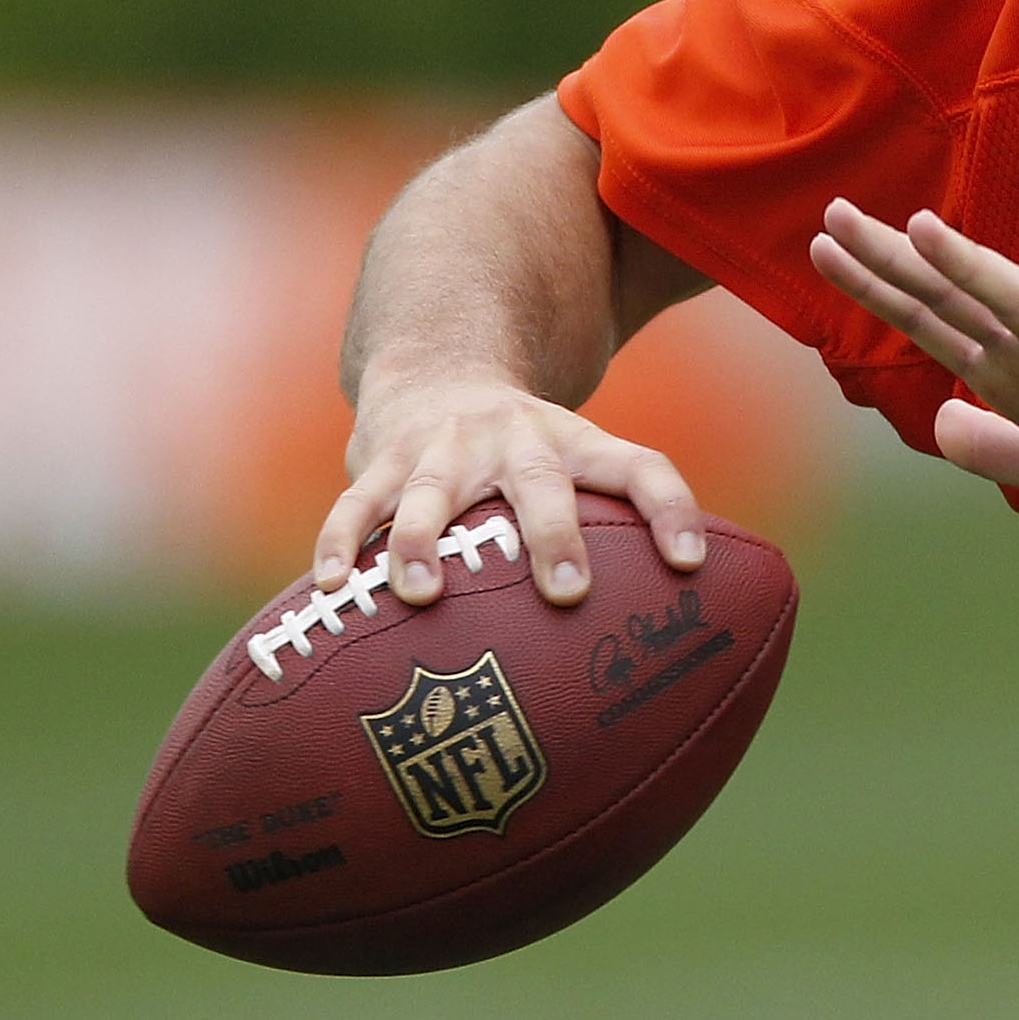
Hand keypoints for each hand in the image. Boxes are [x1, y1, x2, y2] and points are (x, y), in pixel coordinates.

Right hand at [317, 377, 702, 607]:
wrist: (442, 370)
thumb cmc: (526, 456)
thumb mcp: (577, 464)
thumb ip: (615, 534)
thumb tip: (668, 650)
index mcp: (577, 444)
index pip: (640, 467)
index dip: (670, 509)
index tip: (689, 564)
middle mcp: (517, 439)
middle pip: (541, 482)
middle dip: (554, 536)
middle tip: (568, 594)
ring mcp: (445, 448)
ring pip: (432, 491)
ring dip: (426, 540)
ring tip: (424, 592)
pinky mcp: (382, 460)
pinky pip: (356, 502)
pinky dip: (339, 541)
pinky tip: (329, 585)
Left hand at [809, 200, 1018, 516]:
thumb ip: (996, 448)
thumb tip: (935, 419)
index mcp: (1018, 374)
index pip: (935, 322)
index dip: (879, 287)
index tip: (824, 248)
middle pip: (958, 300)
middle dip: (896, 261)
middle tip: (834, 213)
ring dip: (975, 273)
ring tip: (927, 235)